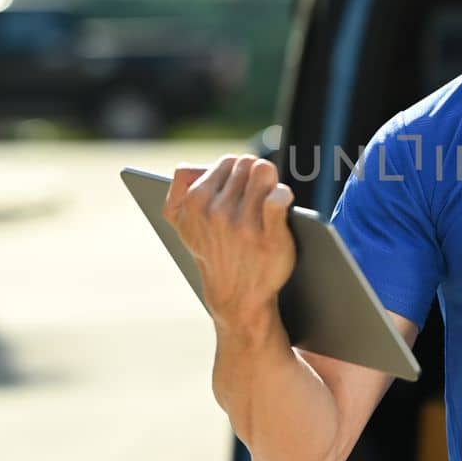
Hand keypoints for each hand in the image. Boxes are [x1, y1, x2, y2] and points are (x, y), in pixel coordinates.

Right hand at [162, 155, 295, 324]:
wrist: (237, 297)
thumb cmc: (215, 253)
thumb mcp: (184, 227)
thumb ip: (178, 192)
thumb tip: (186, 167)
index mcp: (195, 203)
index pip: (227, 162)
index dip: (239, 171)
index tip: (242, 185)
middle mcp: (217, 212)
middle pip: (248, 164)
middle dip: (255, 175)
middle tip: (258, 193)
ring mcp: (243, 225)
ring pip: (264, 172)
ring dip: (271, 182)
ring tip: (270, 196)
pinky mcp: (270, 238)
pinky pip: (278, 198)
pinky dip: (283, 195)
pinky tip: (282, 201)